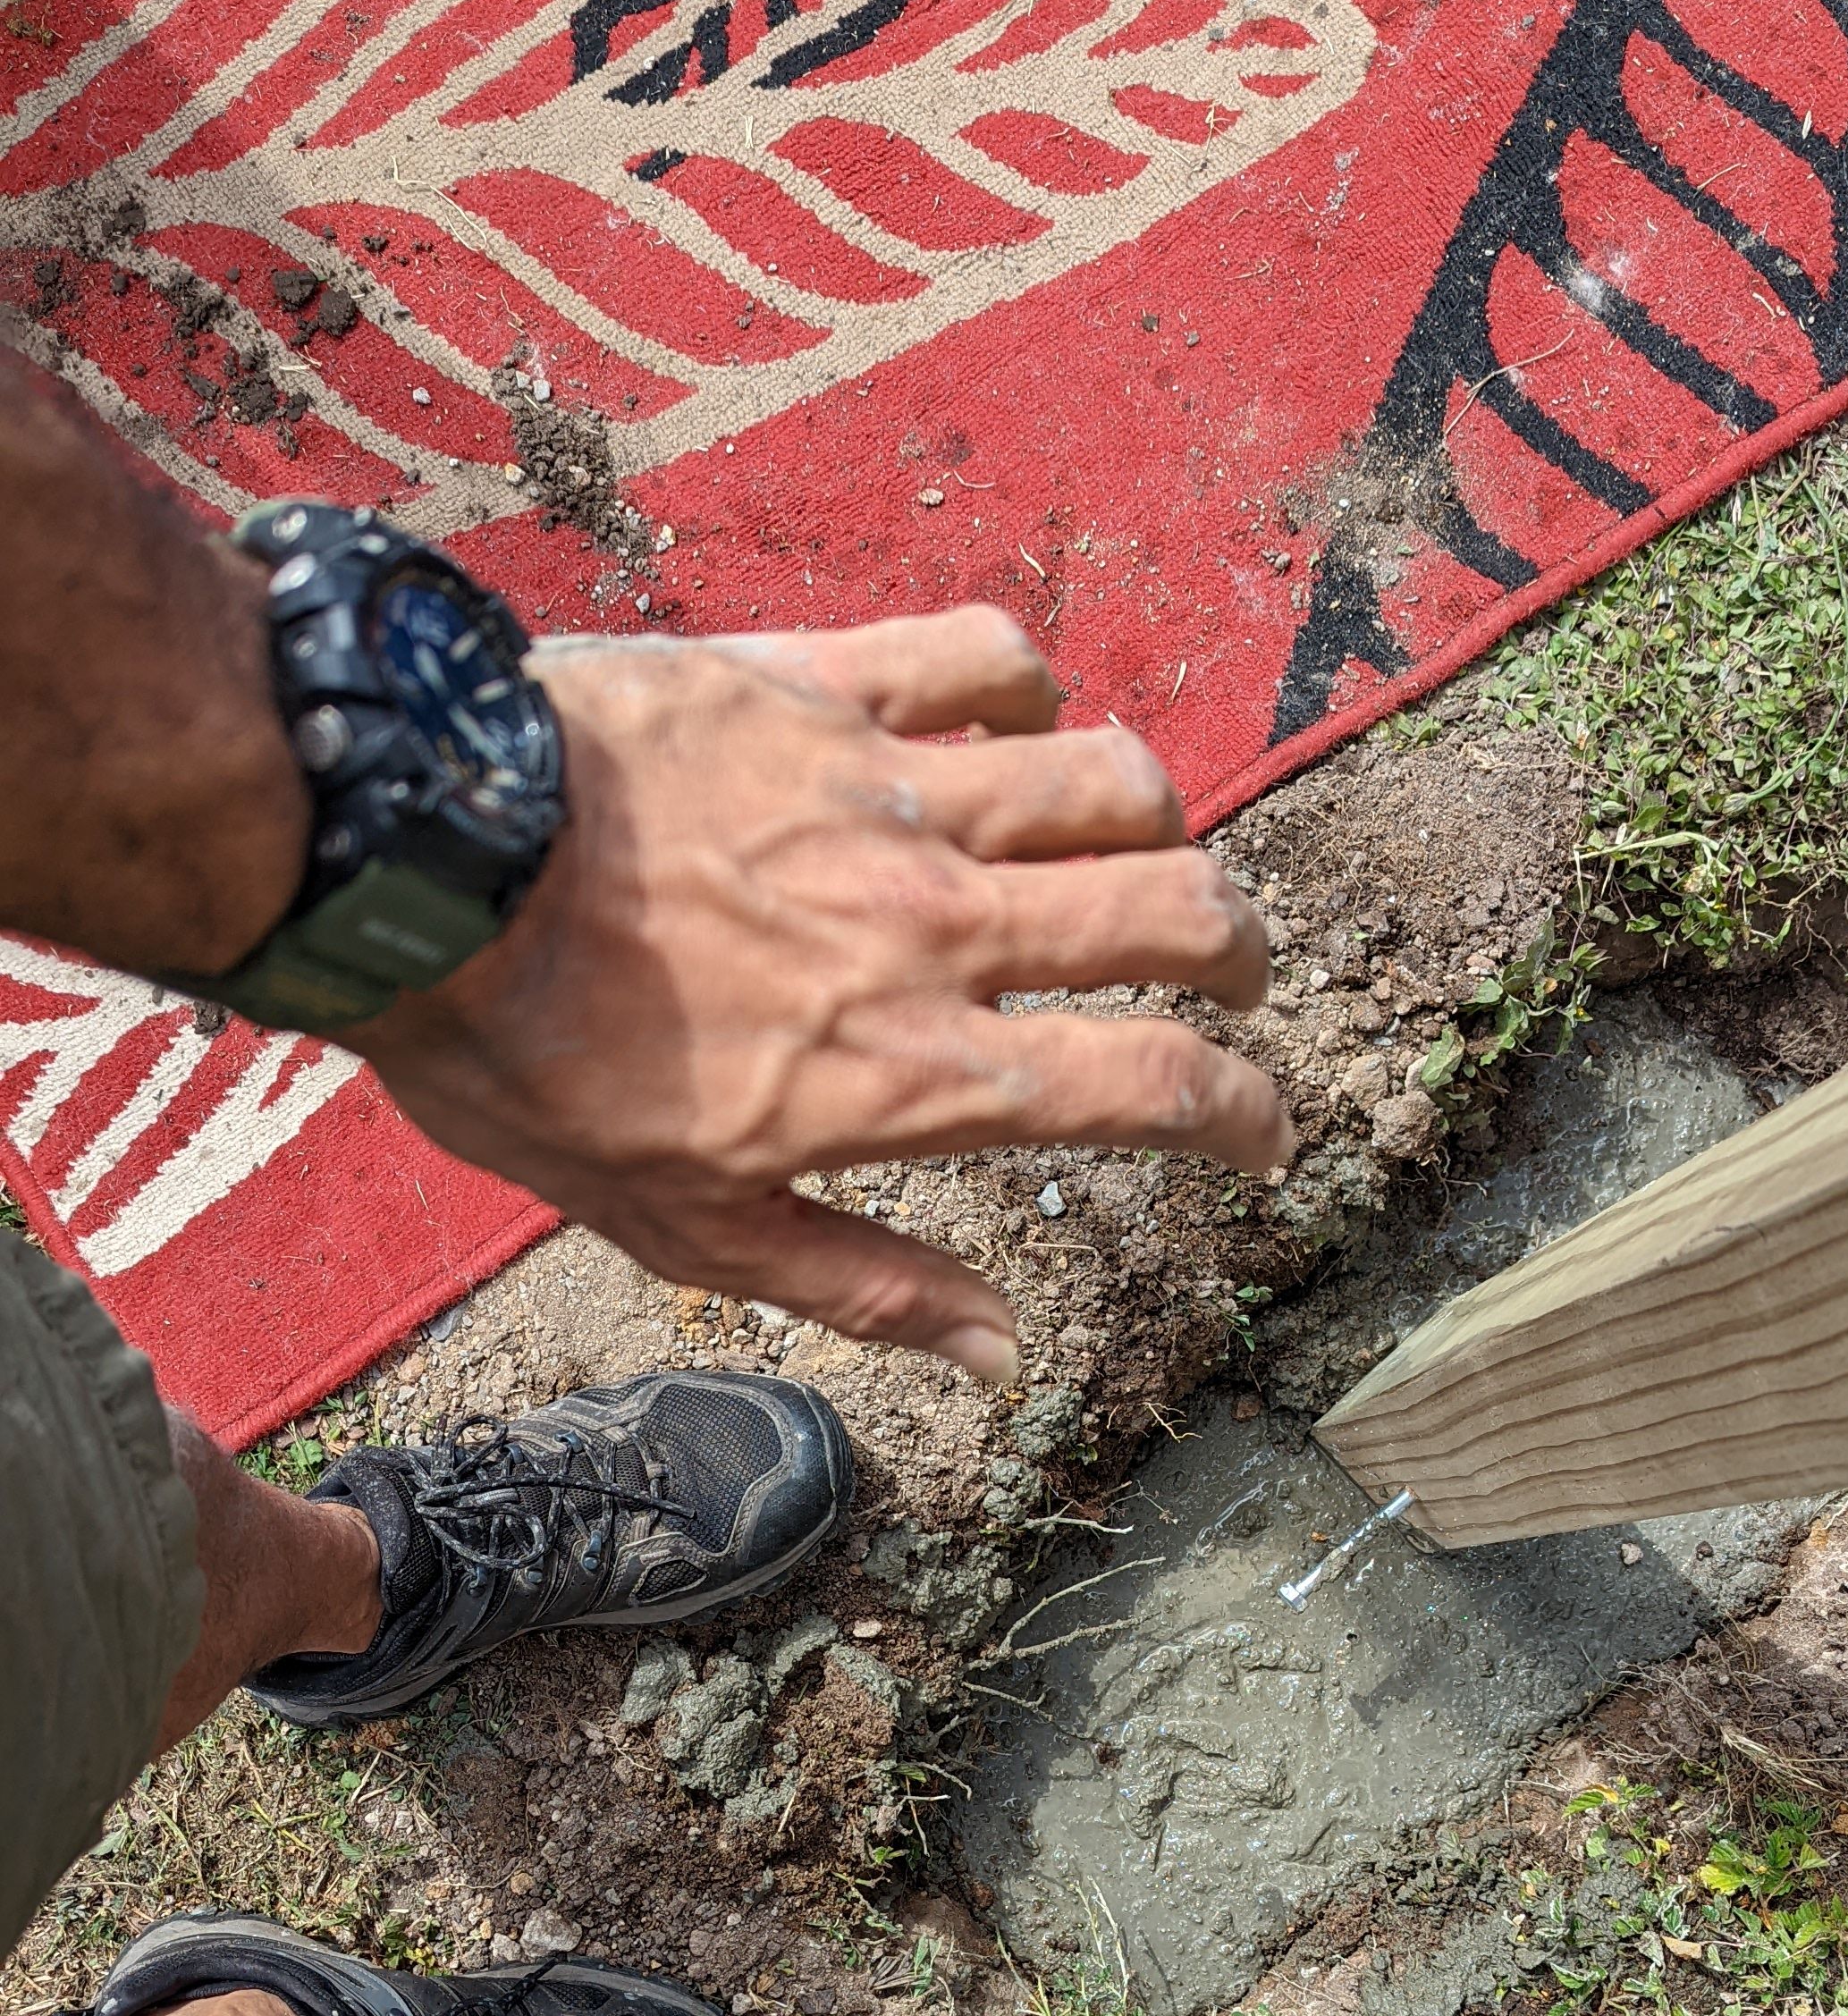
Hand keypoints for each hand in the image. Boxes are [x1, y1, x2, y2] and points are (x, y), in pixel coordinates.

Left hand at [358, 611, 1288, 1377]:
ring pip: (1111, 774)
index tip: (1260, 1130)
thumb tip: (1005, 1360)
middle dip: (1239, 949)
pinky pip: (985, 655)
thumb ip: (867, 1285)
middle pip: (1179, 910)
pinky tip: (1005, 719)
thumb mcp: (693, 1230)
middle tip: (1227, 971)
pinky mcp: (822, 686)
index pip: (1155, 1086)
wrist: (418, 877)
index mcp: (922, 1074)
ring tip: (1130, 844)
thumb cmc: (534, 1067)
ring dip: (1152, 818)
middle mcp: (941, 928)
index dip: (1245, 1112)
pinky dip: (1024, 686)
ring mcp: (889, 792)